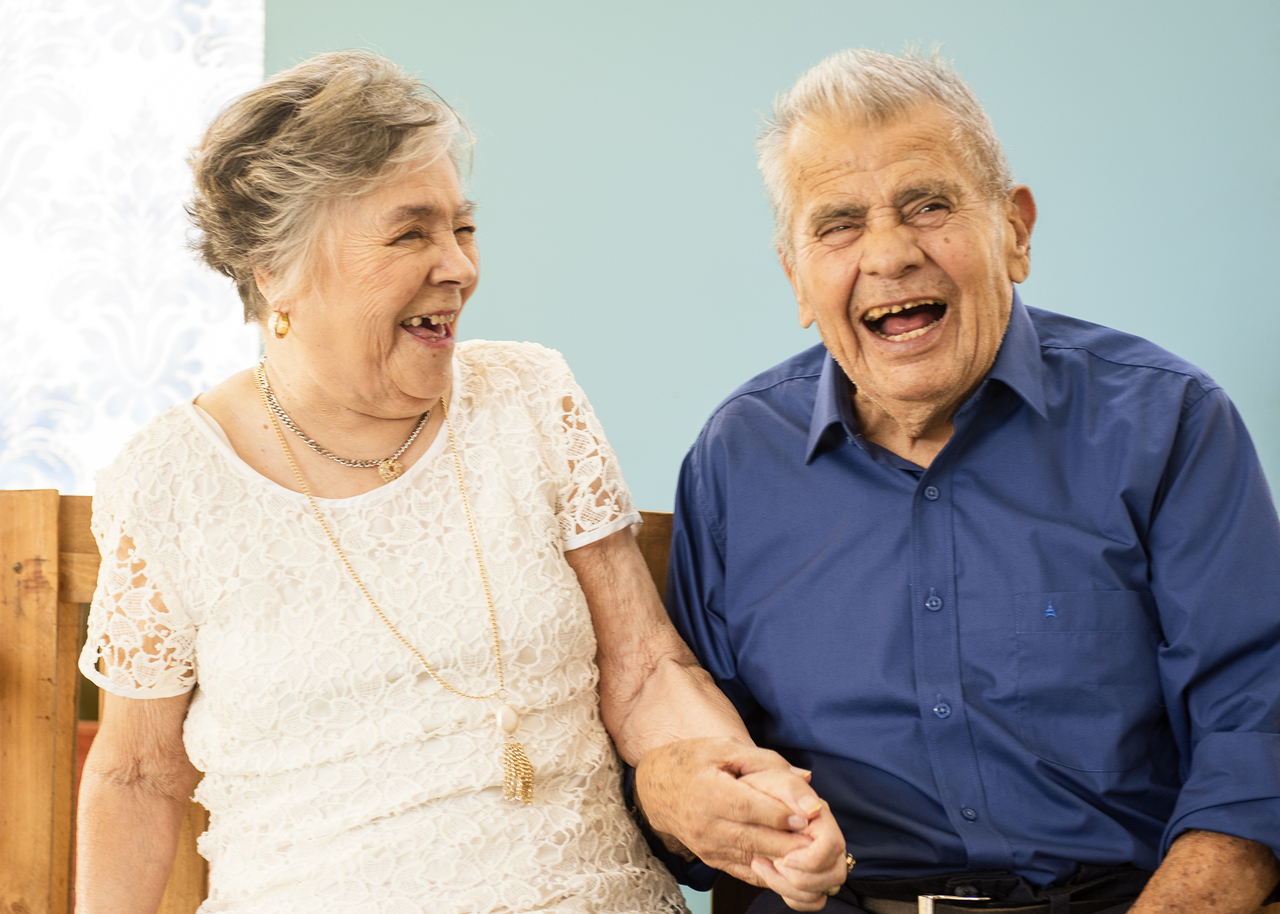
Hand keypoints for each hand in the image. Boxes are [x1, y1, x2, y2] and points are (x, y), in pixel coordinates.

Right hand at [634, 738, 842, 908]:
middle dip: (791, 841)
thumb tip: (805, 779)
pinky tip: (793, 865)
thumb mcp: (724, 748)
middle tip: (821, 838)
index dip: (781, 813)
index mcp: (707, 792)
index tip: (810, 814)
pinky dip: (771, 872)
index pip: (748, 807)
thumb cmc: (693, 762)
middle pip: (754, 838)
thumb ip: (766, 762)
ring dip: (786, 860)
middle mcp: (705, 824)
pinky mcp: (712, 860)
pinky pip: (745, 871)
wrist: (656, 789)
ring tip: (814, 853)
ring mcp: (707, 847)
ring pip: (752, 858)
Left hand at [740, 769, 847, 910]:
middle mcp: (823, 840)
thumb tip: (813, 807)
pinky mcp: (804, 875)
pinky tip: (769, 876)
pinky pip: (811, 900)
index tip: (785, 858)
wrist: (741, 801)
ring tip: (761, 864)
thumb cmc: (756, 790)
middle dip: (800, 878)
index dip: (811, 858)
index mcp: (819, 817)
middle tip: (772, 863)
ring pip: (821, 891)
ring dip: (790, 887)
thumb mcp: (769, 781)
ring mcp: (816, 860)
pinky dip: (792, 897)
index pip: (832, 845)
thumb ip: (792, 790)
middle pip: (834, 873)